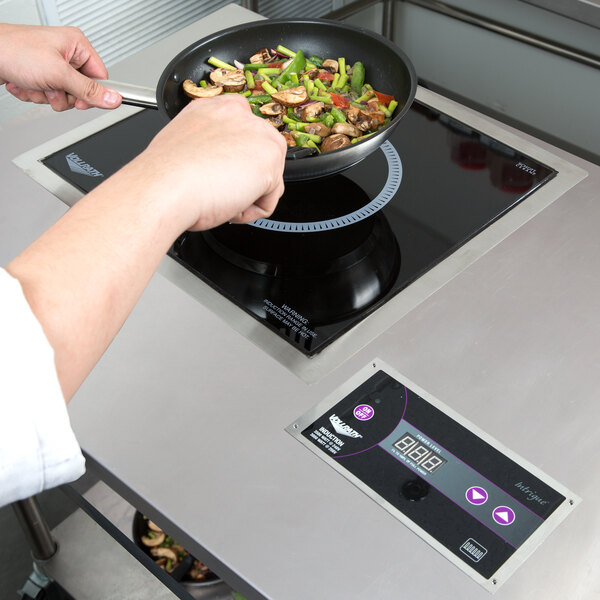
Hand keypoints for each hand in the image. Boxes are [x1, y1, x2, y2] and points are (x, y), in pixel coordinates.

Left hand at [0, 23, 120, 110]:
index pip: (100, 78)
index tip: (78, 98)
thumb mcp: (59, 74)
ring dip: (46, 96)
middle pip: (81, 90)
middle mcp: (66, 53)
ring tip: (34, 82)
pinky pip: (47, 95)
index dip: (90, 93)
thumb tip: (114, 99)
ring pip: (63, 96)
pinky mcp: (40, 74)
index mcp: (77, 45)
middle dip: (62, 95)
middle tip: (50, 86)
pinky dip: (35, 94)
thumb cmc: (14, 51)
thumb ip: (89, 90)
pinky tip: (25, 83)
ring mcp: (52, 64)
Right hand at [129, 94, 286, 229]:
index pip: (243, 135)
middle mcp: (238, 114)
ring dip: (246, 198)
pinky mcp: (271, 159)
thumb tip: (218, 165)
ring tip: (220, 197)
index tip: (221, 175)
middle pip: (260, 157)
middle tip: (219, 190)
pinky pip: (269, 201)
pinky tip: (228, 205)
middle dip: (245, 181)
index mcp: (215, 109)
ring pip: (268, 180)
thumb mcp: (185, 148)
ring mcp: (258, 134)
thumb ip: (210, 148)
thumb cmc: (166, 177)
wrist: (163, 188)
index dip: (235, 163)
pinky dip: (250, 213)